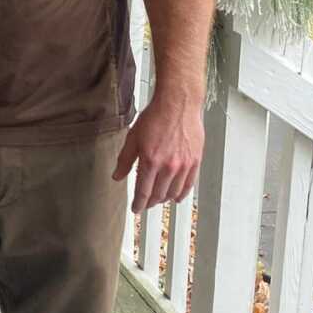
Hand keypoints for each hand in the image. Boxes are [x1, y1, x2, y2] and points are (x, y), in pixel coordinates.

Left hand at [112, 94, 203, 212]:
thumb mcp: (133, 137)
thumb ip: (125, 159)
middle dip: (150, 202)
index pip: (143, 191)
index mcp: (151, 161)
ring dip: (165, 199)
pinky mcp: (195, 161)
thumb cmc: (156, 116)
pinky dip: (182, 193)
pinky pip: (189, 184)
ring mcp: (183, 165)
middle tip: (145, 203)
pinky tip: (177, 196)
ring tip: (159, 199)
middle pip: (159, 195)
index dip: (138, 203)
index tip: (136, 209)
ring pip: (174, 192)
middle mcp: (168, 166)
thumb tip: (117, 176)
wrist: (178, 103)